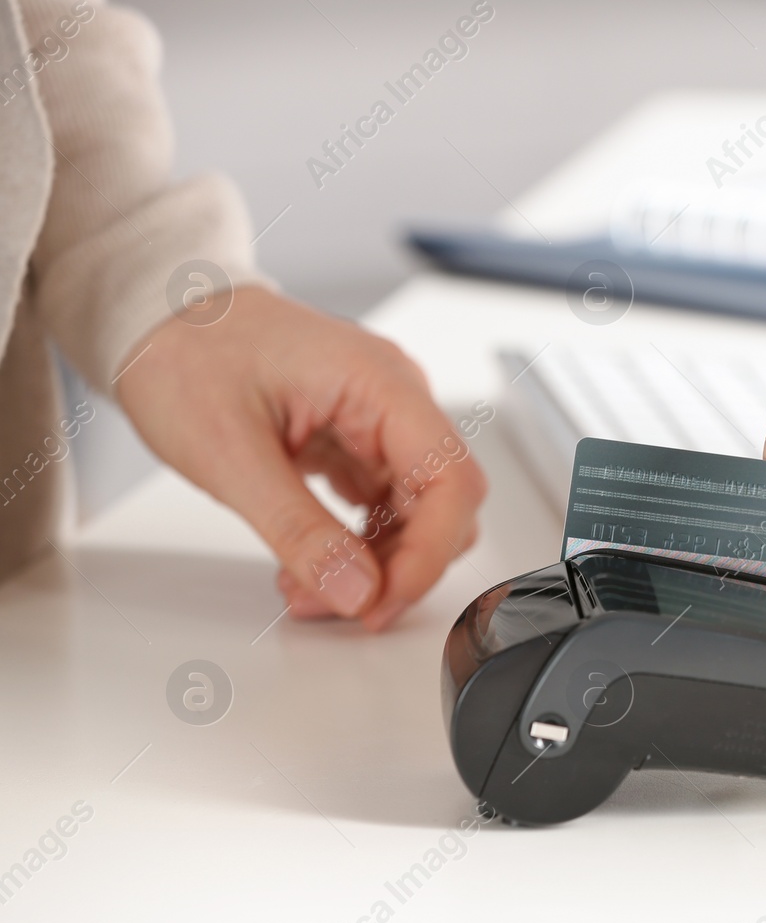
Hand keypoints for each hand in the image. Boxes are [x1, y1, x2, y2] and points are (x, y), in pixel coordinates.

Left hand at [116, 287, 486, 629]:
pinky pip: (384, 505)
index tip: (384, 601)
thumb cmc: (185, 353)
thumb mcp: (230, 453)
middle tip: (342, 606)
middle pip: (443, 504)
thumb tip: (357, 591)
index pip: (451, 481)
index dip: (429, 553)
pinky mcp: (360, 439)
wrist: (156, 316)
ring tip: (309, 589)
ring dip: (376, 563)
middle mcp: (396, 398)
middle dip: (400, 567)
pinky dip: (357, 545)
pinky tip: (313, 564)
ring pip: (416, 513)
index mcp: (381, 383)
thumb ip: (299, 530)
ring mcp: (380, 419)